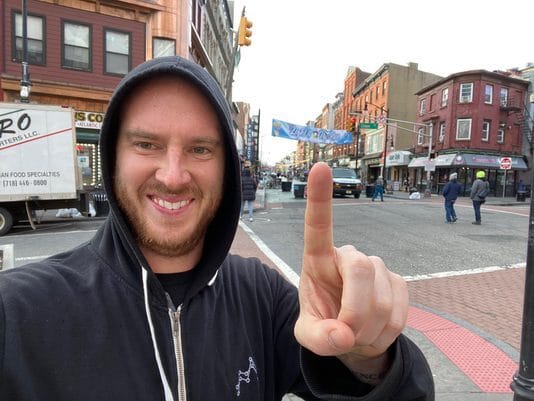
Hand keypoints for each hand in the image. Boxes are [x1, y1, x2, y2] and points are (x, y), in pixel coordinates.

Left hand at [294, 162, 408, 376]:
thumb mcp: (310, 336)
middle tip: (345, 334)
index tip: (319, 167)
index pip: (318, 225)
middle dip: (355, 312)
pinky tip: (374, 331)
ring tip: (356, 333)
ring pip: (381, 300)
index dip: (319, 197)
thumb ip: (319, 339)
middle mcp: (349, 256)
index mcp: (318, 259)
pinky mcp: (399, 282)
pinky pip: (399, 314)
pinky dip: (386, 334)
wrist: (353, 335)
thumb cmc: (325, 324)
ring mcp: (377, 267)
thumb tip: (343, 336)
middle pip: (361, 269)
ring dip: (368, 330)